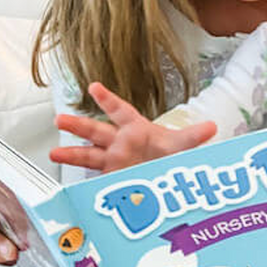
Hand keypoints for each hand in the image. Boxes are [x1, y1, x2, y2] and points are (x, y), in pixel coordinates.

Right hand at [50, 81, 216, 173]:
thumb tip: (211, 128)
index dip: (107, 99)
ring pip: (89, 154)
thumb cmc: (170, 155)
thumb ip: (193, 136)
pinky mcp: (111, 178)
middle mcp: (120, 143)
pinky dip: (82, 180)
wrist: (168, 177)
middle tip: (60, 119)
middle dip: (78, 125)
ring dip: (72, 153)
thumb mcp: (182, 145)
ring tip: (54, 153)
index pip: (119, 110)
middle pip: (96, 130)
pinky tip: (68, 180)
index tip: (94, 86)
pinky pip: (94, 177)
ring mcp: (114, 161)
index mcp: (136, 128)